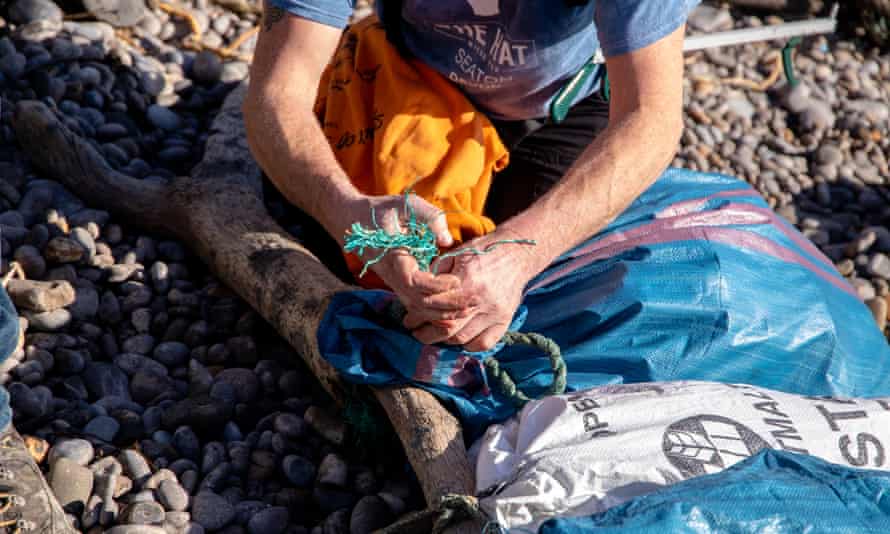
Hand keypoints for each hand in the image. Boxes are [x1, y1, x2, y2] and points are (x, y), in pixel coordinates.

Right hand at [342, 194, 473, 322]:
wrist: (353, 220)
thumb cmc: (383, 211)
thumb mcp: (406, 205)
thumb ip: (429, 218)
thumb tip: (447, 241)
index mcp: (393, 257)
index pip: (414, 281)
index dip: (436, 286)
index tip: (456, 281)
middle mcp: (392, 275)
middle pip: (417, 301)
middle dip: (444, 305)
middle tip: (469, 302)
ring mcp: (394, 282)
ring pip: (416, 307)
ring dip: (440, 313)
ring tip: (465, 310)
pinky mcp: (399, 284)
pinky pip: (415, 304)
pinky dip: (433, 312)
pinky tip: (452, 313)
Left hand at [404, 230, 537, 351]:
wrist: (516, 253)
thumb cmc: (482, 251)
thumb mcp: (456, 255)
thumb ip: (437, 274)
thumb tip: (416, 292)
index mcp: (466, 281)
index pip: (434, 307)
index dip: (417, 315)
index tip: (409, 319)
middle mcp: (480, 301)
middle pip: (446, 329)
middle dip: (426, 333)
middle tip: (416, 331)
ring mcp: (494, 313)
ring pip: (462, 339)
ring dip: (444, 340)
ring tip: (433, 335)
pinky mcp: (504, 320)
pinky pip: (483, 343)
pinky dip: (469, 345)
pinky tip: (459, 337)